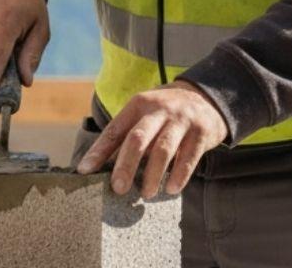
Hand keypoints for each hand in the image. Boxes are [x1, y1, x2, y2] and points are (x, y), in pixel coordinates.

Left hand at [76, 81, 227, 197]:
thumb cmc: (166, 114)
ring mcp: (181, 119)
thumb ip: (126, 135)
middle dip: (125, 165)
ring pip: (163, 149)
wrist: (206, 97)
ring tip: (146, 194)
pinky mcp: (201, 131)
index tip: (85, 171)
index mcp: (139, 104)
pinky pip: (189, 156)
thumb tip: (98, 166)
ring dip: (153, 174)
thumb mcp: (145, 114)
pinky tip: (172, 188)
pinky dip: (179, 175)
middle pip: (138, 138)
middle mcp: (159, 109)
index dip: (98, 151)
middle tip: (118, 188)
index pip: (115, 129)